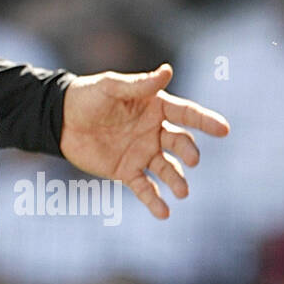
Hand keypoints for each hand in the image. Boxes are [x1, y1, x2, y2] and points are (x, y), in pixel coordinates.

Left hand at [59, 63, 229, 219]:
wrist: (59, 120)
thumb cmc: (86, 97)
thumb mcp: (111, 87)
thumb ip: (139, 85)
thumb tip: (168, 70)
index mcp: (154, 107)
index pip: (186, 114)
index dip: (205, 120)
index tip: (224, 129)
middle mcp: (153, 131)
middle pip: (180, 143)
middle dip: (188, 152)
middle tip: (191, 159)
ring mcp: (142, 152)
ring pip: (167, 169)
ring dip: (176, 180)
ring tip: (182, 191)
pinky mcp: (126, 171)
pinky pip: (144, 187)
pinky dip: (154, 201)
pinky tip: (164, 212)